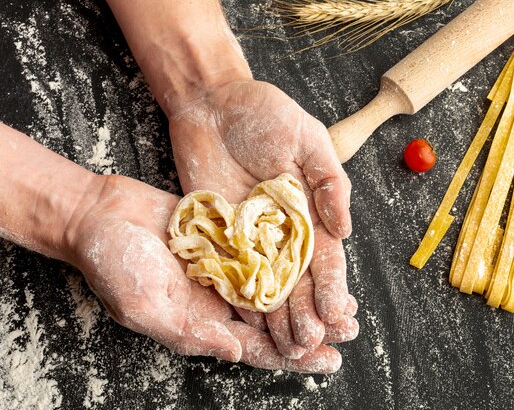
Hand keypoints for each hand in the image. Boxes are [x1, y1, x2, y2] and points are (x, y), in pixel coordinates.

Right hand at [67, 174, 342, 372]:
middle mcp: (220, 301)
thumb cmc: (113, 265)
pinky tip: (316, 260)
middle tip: (351, 328)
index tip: (330, 360)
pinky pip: (266, 254)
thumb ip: (190, 333)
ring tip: (345, 301)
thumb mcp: (146, 307)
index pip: (258, 350)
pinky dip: (291, 260)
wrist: (100, 215)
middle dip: (313, 328)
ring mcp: (226, 269)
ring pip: (277, 290)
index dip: (295, 357)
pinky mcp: (227, 240)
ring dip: (309, 296)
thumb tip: (238, 354)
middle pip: (276, 323)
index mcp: (204, 325)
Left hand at [167, 80, 359, 357]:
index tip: (338, 312)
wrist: (212, 103)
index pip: (325, 256)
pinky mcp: (218, 233)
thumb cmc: (266, 112)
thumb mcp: (308, 138)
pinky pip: (229, 271)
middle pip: (298, 279)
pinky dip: (239, 298)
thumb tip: (347, 229)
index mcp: (310, 211)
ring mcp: (249, 235)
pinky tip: (249, 324)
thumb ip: (329, 182)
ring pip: (266, 284)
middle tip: (312, 341)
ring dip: (278, 316)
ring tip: (287, 346)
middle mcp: (282, 230)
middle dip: (307, 311)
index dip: (333, 285)